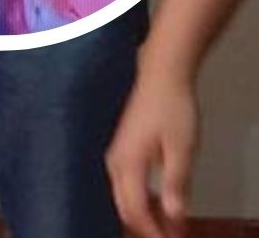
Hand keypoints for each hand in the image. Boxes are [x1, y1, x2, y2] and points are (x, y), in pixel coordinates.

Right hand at [106, 70, 197, 237]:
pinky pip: (124, 184)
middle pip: (124, 207)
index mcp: (127, 164)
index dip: (152, 231)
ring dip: (143, 214)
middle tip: (170, 237)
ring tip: (167, 224)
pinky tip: (157, 201)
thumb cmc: (171, 109)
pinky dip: (140, 198)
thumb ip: (176, 184)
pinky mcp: (119, 149)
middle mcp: (114, 163)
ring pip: (123, 196)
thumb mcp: (181, 149)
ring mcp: (114, 155)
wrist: (159, 75)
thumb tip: (175, 217)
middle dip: (146, 227)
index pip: (135, 210)